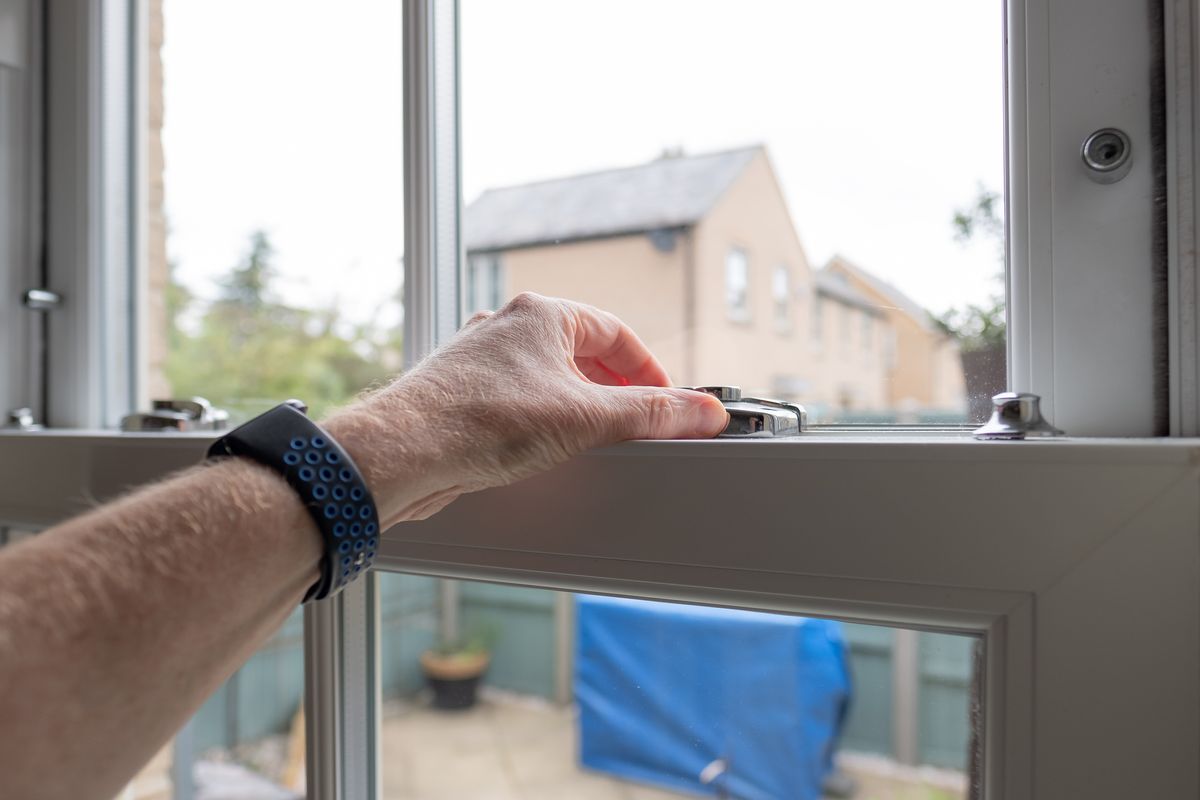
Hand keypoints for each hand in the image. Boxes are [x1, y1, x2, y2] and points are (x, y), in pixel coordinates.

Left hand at [324, 293, 728, 525]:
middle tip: (638, 424)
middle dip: (616, 391)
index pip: (616, 333)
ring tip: (596, 441)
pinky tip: (546, 452)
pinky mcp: (463, 395)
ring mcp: (481, 362)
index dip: (650, 370)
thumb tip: (702, 411)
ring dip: (579, 408)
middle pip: (583, 354)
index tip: (668, 402)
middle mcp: (507, 328)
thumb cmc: (480, 421)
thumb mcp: (586, 419)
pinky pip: (519, 402)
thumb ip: (651, 414)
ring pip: (549, 379)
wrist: (403, 453)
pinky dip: (543, 422)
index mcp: (540, 313)